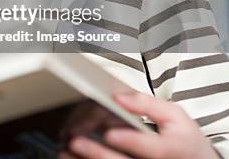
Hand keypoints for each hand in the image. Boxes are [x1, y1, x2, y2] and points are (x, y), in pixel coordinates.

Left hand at [59, 92, 218, 158]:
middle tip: (76, 143)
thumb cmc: (184, 142)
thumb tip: (120, 97)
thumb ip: (148, 105)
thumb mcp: (176, 117)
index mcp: (171, 150)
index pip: (152, 149)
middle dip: (99, 154)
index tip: (109, 133)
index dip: (129, 140)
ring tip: (67, 153)